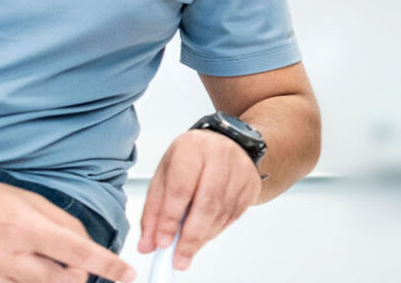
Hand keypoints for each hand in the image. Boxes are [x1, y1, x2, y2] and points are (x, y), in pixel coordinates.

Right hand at [0, 168, 134, 282]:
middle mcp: (6, 255)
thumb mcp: (27, 199)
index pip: (78, 251)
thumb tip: (87, 244)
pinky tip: (16, 272)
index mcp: (25, 227)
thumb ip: (62, 222)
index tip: (126, 273)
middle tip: (73, 264)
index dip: (108, 265)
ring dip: (51, 282)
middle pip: (62, 281)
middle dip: (77, 275)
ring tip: (39, 264)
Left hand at [138, 129, 262, 270]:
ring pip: (222, 212)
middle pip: (207, 203)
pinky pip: (234, 215)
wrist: (226, 143)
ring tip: (187, 250)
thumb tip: (149, 244)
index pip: (180, 189)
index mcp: (191, 148)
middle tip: (179, 258)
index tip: (162, 243)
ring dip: (203, 237)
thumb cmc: (191, 159)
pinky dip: (216, 230)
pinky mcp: (252, 184)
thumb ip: (154, 211)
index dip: (170, 220)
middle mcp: (219, 156)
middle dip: (190, 237)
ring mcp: (240, 170)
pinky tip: (204, 233)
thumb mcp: (164, 176)